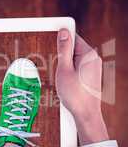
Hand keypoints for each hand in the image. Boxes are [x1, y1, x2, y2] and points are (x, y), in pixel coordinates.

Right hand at [56, 29, 108, 145]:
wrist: (86, 114)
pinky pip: (77, 66)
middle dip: (62, 56)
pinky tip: (68, 82)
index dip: (61, 36)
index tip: (52, 33)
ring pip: (74, 58)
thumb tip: (64, 32)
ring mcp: (93, 67)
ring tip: (64, 79)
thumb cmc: (75, 95)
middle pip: (73, 48)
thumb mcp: (64, 70)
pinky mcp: (91, 74)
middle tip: (60, 69)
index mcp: (89, 55)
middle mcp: (94, 59)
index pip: (73, 36)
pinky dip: (69, 71)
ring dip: (65, 65)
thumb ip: (64, 50)